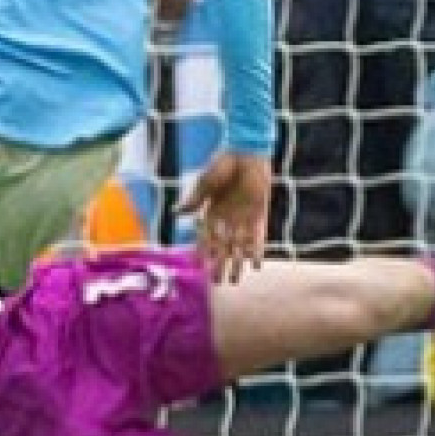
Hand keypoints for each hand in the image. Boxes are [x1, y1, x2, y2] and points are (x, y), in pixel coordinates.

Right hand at [183, 151, 271, 285]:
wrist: (247, 152)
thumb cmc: (224, 163)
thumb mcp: (205, 182)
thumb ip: (194, 200)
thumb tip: (175, 213)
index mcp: (211, 211)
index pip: (205, 236)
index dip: (202, 252)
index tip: (198, 267)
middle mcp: (227, 219)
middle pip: (223, 247)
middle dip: (220, 264)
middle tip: (218, 283)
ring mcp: (243, 218)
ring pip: (239, 247)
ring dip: (237, 263)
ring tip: (235, 280)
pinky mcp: (259, 215)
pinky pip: (257, 237)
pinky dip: (256, 251)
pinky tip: (256, 266)